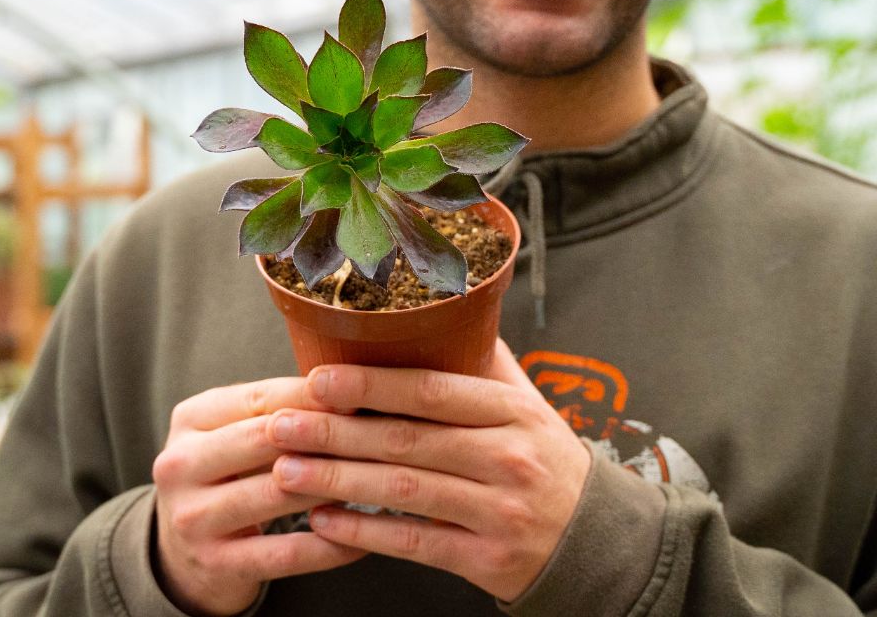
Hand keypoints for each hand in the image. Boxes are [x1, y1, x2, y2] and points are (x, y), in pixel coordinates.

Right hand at [152, 377, 365, 616]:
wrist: (181, 549)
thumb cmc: (228, 469)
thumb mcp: (236, 428)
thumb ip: (280, 406)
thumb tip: (351, 386)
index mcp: (190, 418)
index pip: (260, 397)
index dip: (313, 394)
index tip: (361, 392)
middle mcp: (181, 465)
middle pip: (265, 439)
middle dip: (325, 434)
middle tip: (376, 431)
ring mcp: (193, 518)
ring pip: (278, 493)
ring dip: (333, 484)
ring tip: (377, 476)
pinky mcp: (215, 564)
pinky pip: (285, 553)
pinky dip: (329, 545)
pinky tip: (362, 538)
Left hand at [268, 339, 591, 601]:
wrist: (594, 539)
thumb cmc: (546, 458)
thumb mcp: (527, 404)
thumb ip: (483, 364)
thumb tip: (434, 314)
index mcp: (512, 410)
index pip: (434, 391)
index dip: (373, 385)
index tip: (320, 378)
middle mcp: (508, 457)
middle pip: (409, 441)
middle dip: (337, 433)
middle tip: (281, 426)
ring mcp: (499, 512)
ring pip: (405, 492)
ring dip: (338, 482)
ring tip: (286, 472)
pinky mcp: (488, 561)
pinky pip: (417, 545)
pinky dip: (366, 534)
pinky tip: (324, 521)